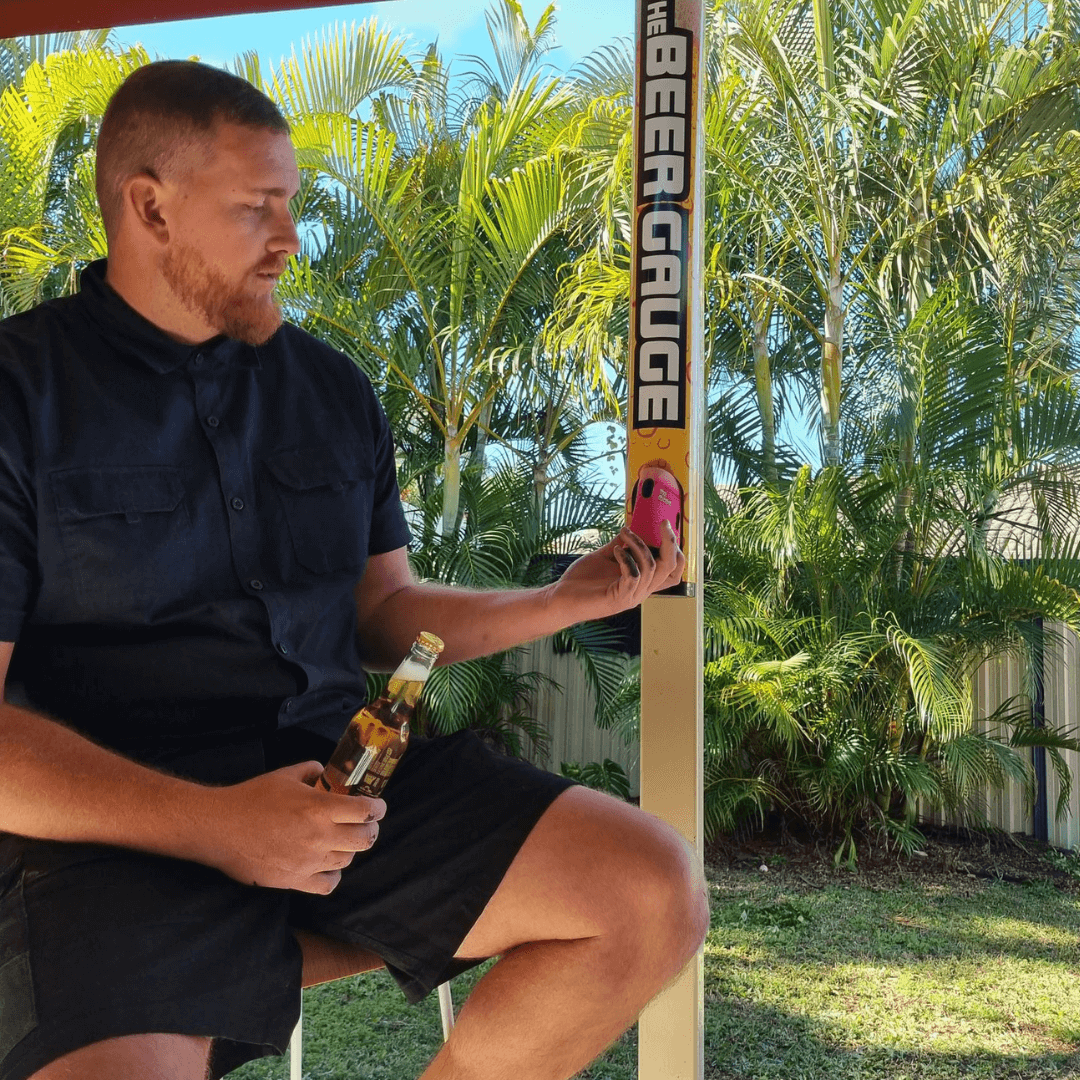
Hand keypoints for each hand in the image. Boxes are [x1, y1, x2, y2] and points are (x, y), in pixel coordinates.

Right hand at [195, 761, 385, 894]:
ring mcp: (308, 861)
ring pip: (348, 860)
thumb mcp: (286, 775)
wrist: (219, 828)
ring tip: (342, 839)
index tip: (377, 806)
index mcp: (319, 808)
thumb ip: (312, 771)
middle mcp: (318, 837)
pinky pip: (329, 883)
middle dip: (369, 828)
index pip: (366, 811)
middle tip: (364, 822)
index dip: (378, 807)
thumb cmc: (252, 798)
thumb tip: (325, 771)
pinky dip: (333, 873)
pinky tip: (326, 862)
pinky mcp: (294, 880)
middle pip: (365, 838)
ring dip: (350, 848)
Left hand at [552, 521, 685, 621]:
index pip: (673, 571)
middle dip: (670, 542)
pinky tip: (615, 551)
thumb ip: (620, 545)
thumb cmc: (581, 581)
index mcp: (641, 582)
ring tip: (624, 535)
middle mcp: (641, 591)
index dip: (677, 551)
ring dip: (639, 545)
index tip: (667, 530)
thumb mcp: (604, 557)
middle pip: (670, 568)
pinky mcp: (619, 598)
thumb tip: (631, 528)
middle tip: (663, 524)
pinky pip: (633, 576)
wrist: (560, 599)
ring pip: (651, 567)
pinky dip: (626, 559)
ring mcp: (632, 596)